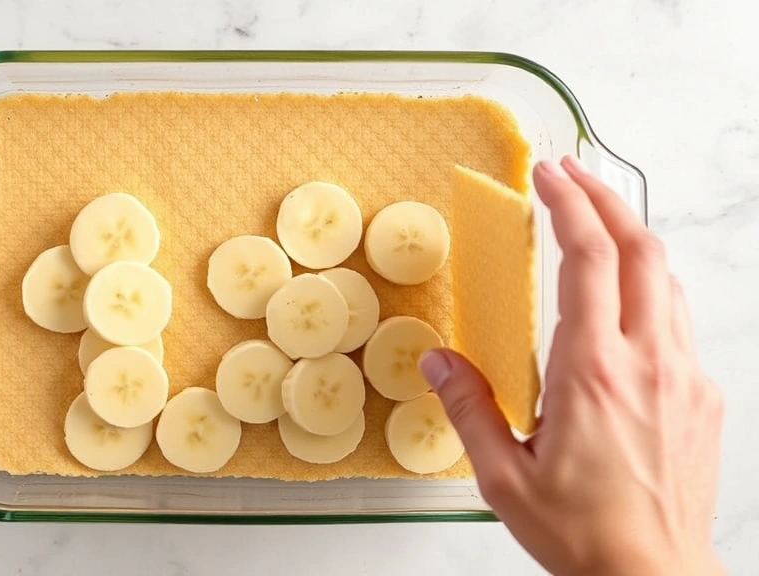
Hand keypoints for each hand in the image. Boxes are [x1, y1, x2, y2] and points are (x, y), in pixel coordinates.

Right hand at [420, 158, 724, 574]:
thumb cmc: (584, 534)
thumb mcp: (503, 478)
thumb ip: (468, 409)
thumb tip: (438, 363)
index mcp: (593, 373)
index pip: (589, 260)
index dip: (570, 205)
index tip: (550, 174)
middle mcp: (647, 363)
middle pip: (641, 249)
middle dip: (606, 198)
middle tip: (574, 173)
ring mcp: (682, 376)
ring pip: (667, 279)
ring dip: (631, 237)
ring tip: (596, 222)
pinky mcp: (700, 395)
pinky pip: (678, 319)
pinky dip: (650, 285)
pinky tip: (624, 297)